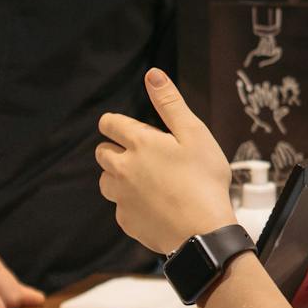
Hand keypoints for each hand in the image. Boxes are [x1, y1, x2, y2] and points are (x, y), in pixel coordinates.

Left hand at [97, 69, 236, 254]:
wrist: (203, 233)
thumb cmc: (204, 181)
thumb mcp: (194, 134)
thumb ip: (170, 103)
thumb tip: (152, 74)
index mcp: (139, 143)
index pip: (110, 124)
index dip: (117, 123)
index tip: (130, 129)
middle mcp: (122, 169)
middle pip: (103, 153)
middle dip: (118, 150)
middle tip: (147, 157)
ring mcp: (121, 197)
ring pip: (107, 181)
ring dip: (119, 178)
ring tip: (149, 183)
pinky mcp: (126, 221)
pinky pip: (121, 208)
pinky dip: (133, 204)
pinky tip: (156, 206)